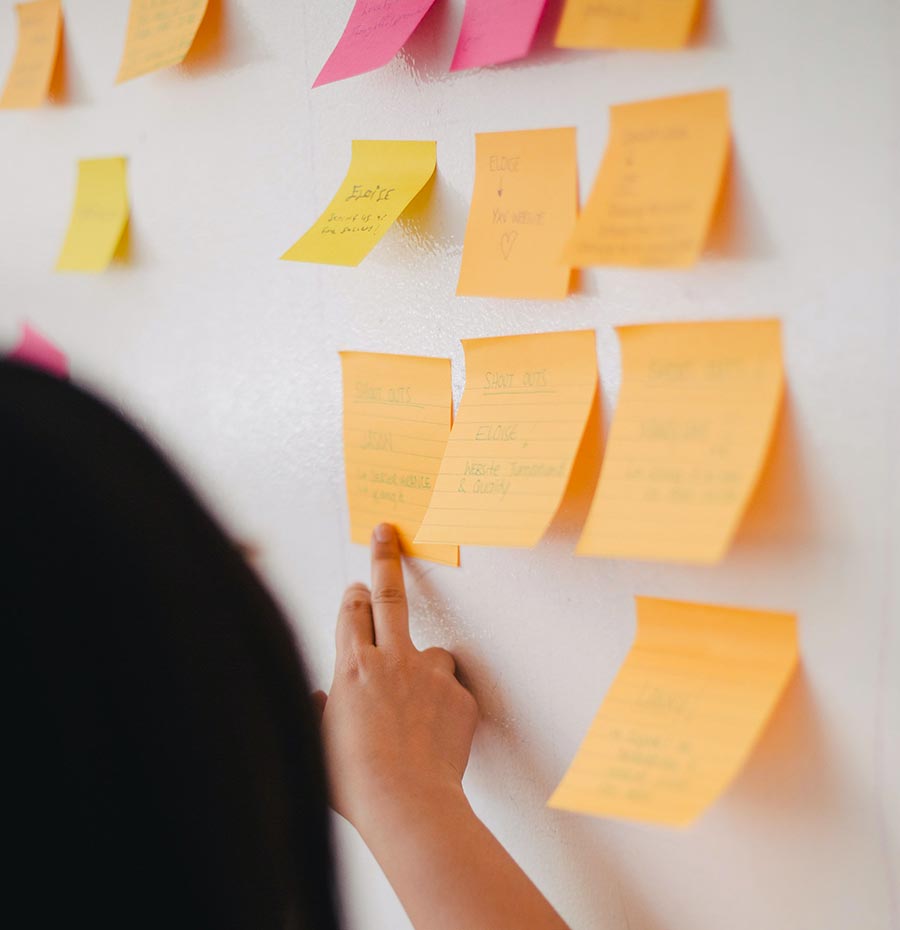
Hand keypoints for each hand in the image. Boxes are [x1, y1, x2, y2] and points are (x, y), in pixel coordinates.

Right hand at [318, 523, 478, 834]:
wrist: (407, 804)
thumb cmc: (355, 782)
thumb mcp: (318, 743)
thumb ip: (319, 711)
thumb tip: (321, 698)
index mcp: (352, 668)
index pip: (350, 613)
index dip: (352, 597)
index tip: (355, 586)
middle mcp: (392, 660)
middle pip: (388, 596)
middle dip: (385, 559)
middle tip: (388, 532)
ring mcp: (430, 675)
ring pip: (432, 652)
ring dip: (425, 666)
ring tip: (418, 706)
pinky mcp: (460, 696)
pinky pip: (452, 692)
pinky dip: (445, 706)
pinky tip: (436, 736)